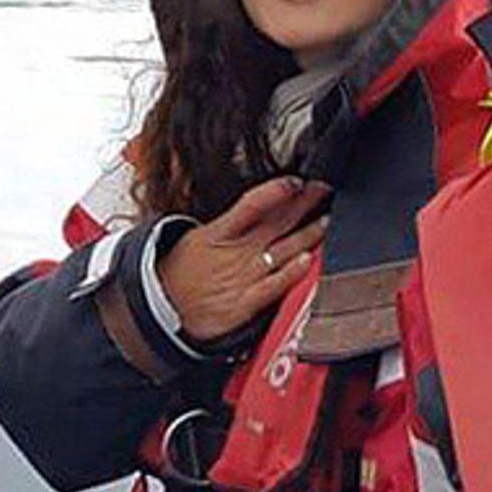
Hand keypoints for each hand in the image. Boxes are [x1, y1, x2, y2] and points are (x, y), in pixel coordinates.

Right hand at [154, 175, 325, 346]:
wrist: (163, 310)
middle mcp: (237, 252)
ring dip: (309, 233)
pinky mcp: (246, 302)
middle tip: (324, 190)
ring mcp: (244, 276)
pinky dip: (292, 272)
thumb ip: (227, 224)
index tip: (297, 181)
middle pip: (277, 222)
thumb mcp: (196, 238)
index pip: (252, 203)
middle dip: (304, 204)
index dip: (276, 190)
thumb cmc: (179, 273)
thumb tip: (251, 208)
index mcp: (220, 232)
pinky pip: (275, 285)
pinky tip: (308, 260)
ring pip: (284, 250)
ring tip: (327, 220)